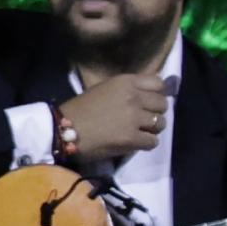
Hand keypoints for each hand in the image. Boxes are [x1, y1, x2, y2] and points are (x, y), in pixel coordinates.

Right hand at [56, 68, 171, 167]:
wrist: (64, 129)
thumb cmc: (80, 108)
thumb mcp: (104, 88)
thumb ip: (126, 89)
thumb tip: (146, 95)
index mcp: (126, 82)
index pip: (158, 83)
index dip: (157, 93)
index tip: (149, 101)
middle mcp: (133, 97)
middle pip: (162, 104)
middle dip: (156, 112)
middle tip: (144, 120)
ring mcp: (134, 118)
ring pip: (161, 124)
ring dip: (152, 129)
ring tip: (140, 132)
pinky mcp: (132, 138)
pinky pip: (153, 142)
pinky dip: (146, 143)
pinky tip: (135, 143)